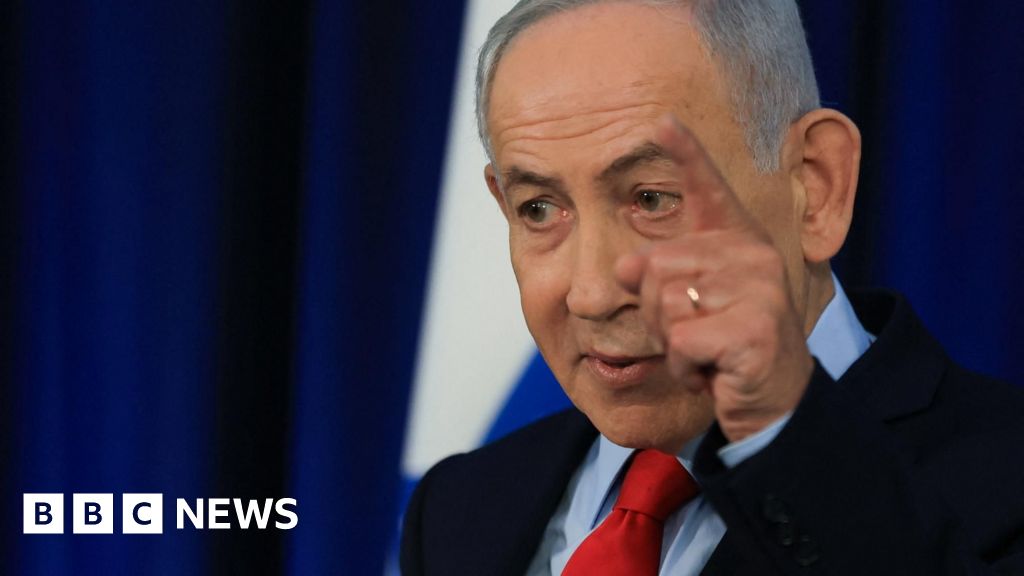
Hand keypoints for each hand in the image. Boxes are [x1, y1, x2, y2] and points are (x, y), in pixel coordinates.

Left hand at [615, 115, 813, 442]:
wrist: (774, 402)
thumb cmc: (726, 348)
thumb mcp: (689, 305)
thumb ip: (659, 275)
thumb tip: (624, 268)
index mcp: (737, 241)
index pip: (709, 188)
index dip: (687, 151)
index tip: (661, 118)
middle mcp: (752, 254)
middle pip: (654, 265)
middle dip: (656, 313)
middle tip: (694, 333)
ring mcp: (758, 289)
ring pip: (663, 304)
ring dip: (671, 343)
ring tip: (705, 351)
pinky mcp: (754, 328)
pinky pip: (682, 342)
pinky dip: (685, 368)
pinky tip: (713, 372)